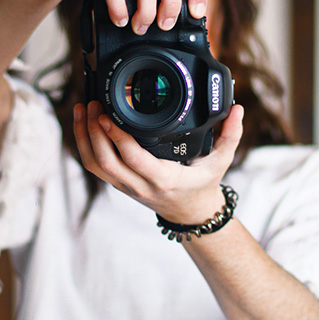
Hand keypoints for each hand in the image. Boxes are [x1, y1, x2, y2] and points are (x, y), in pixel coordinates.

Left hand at [73, 101, 243, 223]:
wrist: (191, 214)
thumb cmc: (203, 185)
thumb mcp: (221, 162)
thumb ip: (231, 136)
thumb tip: (237, 110)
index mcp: (164, 178)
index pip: (133, 158)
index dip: (117, 137)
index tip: (108, 115)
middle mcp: (140, 185)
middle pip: (105, 162)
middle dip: (93, 133)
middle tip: (92, 105)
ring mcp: (126, 186)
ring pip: (95, 165)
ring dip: (83, 138)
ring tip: (81, 110)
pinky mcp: (119, 183)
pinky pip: (95, 167)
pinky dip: (84, 146)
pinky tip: (82, 124)